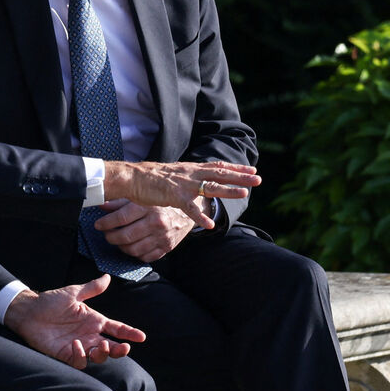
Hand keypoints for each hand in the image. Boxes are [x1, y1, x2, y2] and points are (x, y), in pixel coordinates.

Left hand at [3, 275, 145, 368]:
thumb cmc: (49, 301)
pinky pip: (79, 361)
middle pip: (111, 347)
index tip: (141, 337)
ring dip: (102, 354)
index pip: (116, 329)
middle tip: (125, 348)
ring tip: (99, 345)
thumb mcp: (72, 293)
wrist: (28, 311)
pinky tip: (77, 345)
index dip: (129, 333)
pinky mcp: (66, 354)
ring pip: (98, 357)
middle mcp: (89, 335)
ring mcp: (79, 345)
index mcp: (93, 320)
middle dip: (120, 350)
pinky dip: (81, 356)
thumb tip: (107, 277)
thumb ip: (91, 288)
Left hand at [94, 198, 200, 261]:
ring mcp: (162, 237)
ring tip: (117, 241)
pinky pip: (145, 257)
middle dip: (111, 237)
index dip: (106, 223)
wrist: (189, 210)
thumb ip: (120, 202)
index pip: (121, 218)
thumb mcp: (142, 198)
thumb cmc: (162, 202)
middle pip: (125, 236)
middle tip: (106, 235)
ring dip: (121, 247)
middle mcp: (156, 222)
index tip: (98, 225)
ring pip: (133, 249)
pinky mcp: (167, 247)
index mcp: (148, 207)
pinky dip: (135, 254)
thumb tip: (101, 206)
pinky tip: (131, 247)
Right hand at [103, 159, 257, 226]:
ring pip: (210, 187)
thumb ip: (187, 177)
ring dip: (228, 191)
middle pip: (219, 174)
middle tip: (258, 179)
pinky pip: (189, 208)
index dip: (235, 168)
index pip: (217, 166)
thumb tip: (197, 180)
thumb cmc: (149, 178)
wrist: (131, 178)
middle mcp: (190, 174)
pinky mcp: (173, 196)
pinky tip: (210, 224)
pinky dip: (200, 216)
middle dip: (240, 176)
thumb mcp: (173, 175)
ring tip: (244, 194)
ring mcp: (182, 184)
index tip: (251, 170)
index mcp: (190, 169)